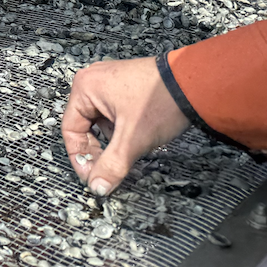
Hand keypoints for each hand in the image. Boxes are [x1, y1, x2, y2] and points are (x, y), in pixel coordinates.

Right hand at [61, 55, 188, 196]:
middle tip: (111, 168)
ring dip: (112, 139)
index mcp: (84, 87)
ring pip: (101, 120)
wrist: (197, 83)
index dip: (81, 157)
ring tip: (131, 149)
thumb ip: (112, 165)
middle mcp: (93, 80)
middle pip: (85, 125)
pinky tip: (138, 134)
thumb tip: (98, 187)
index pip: (70, 129)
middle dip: (99, 148)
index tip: (93, 176)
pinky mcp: (126, 84)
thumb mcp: (133, 139)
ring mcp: (110, 80)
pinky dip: (123, 127)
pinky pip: (114, 112)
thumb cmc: (161, 102)